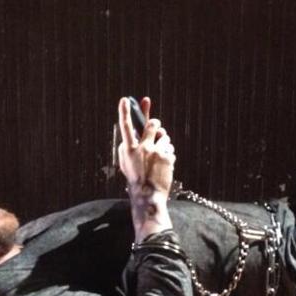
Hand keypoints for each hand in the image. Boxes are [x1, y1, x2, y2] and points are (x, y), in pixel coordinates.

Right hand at [117, 97, 175, 240]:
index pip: (125, 126)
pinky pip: (170, 149)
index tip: (125, 99)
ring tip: (159, 158)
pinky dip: (169, 155)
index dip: (124, 112)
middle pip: (153, 124)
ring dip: (164, 144)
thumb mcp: (125, 163)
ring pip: (165, 137)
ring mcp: (156, 152)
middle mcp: (143, 148)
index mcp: (129, 149)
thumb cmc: (135, 179)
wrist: (148, 195)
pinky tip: (164, 166)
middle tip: (158, 128)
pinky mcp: (167, 157)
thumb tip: (132, 134)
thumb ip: (127, 147)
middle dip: (157, 124)